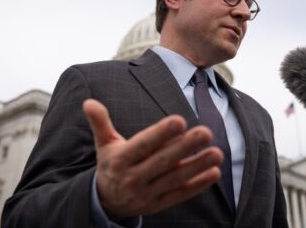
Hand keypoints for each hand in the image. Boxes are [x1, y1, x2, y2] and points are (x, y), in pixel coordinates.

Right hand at [83, 99, 222, 218]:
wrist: (106, 201)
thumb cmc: (111, 164)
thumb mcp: (104, 144)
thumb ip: (100, 122)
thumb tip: (88, 102)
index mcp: (120, 159)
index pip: (142, 145)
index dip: (160, 133)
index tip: (179, 121)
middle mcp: (133, 178)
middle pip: (163, 162)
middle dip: (185, 147)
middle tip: (205, 132)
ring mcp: (147, 193)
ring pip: (175, 179)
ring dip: (197, 166)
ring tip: (217, 153)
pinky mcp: (158, 203)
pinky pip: (180, 194)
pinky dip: (198, 185)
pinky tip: (214, 173)